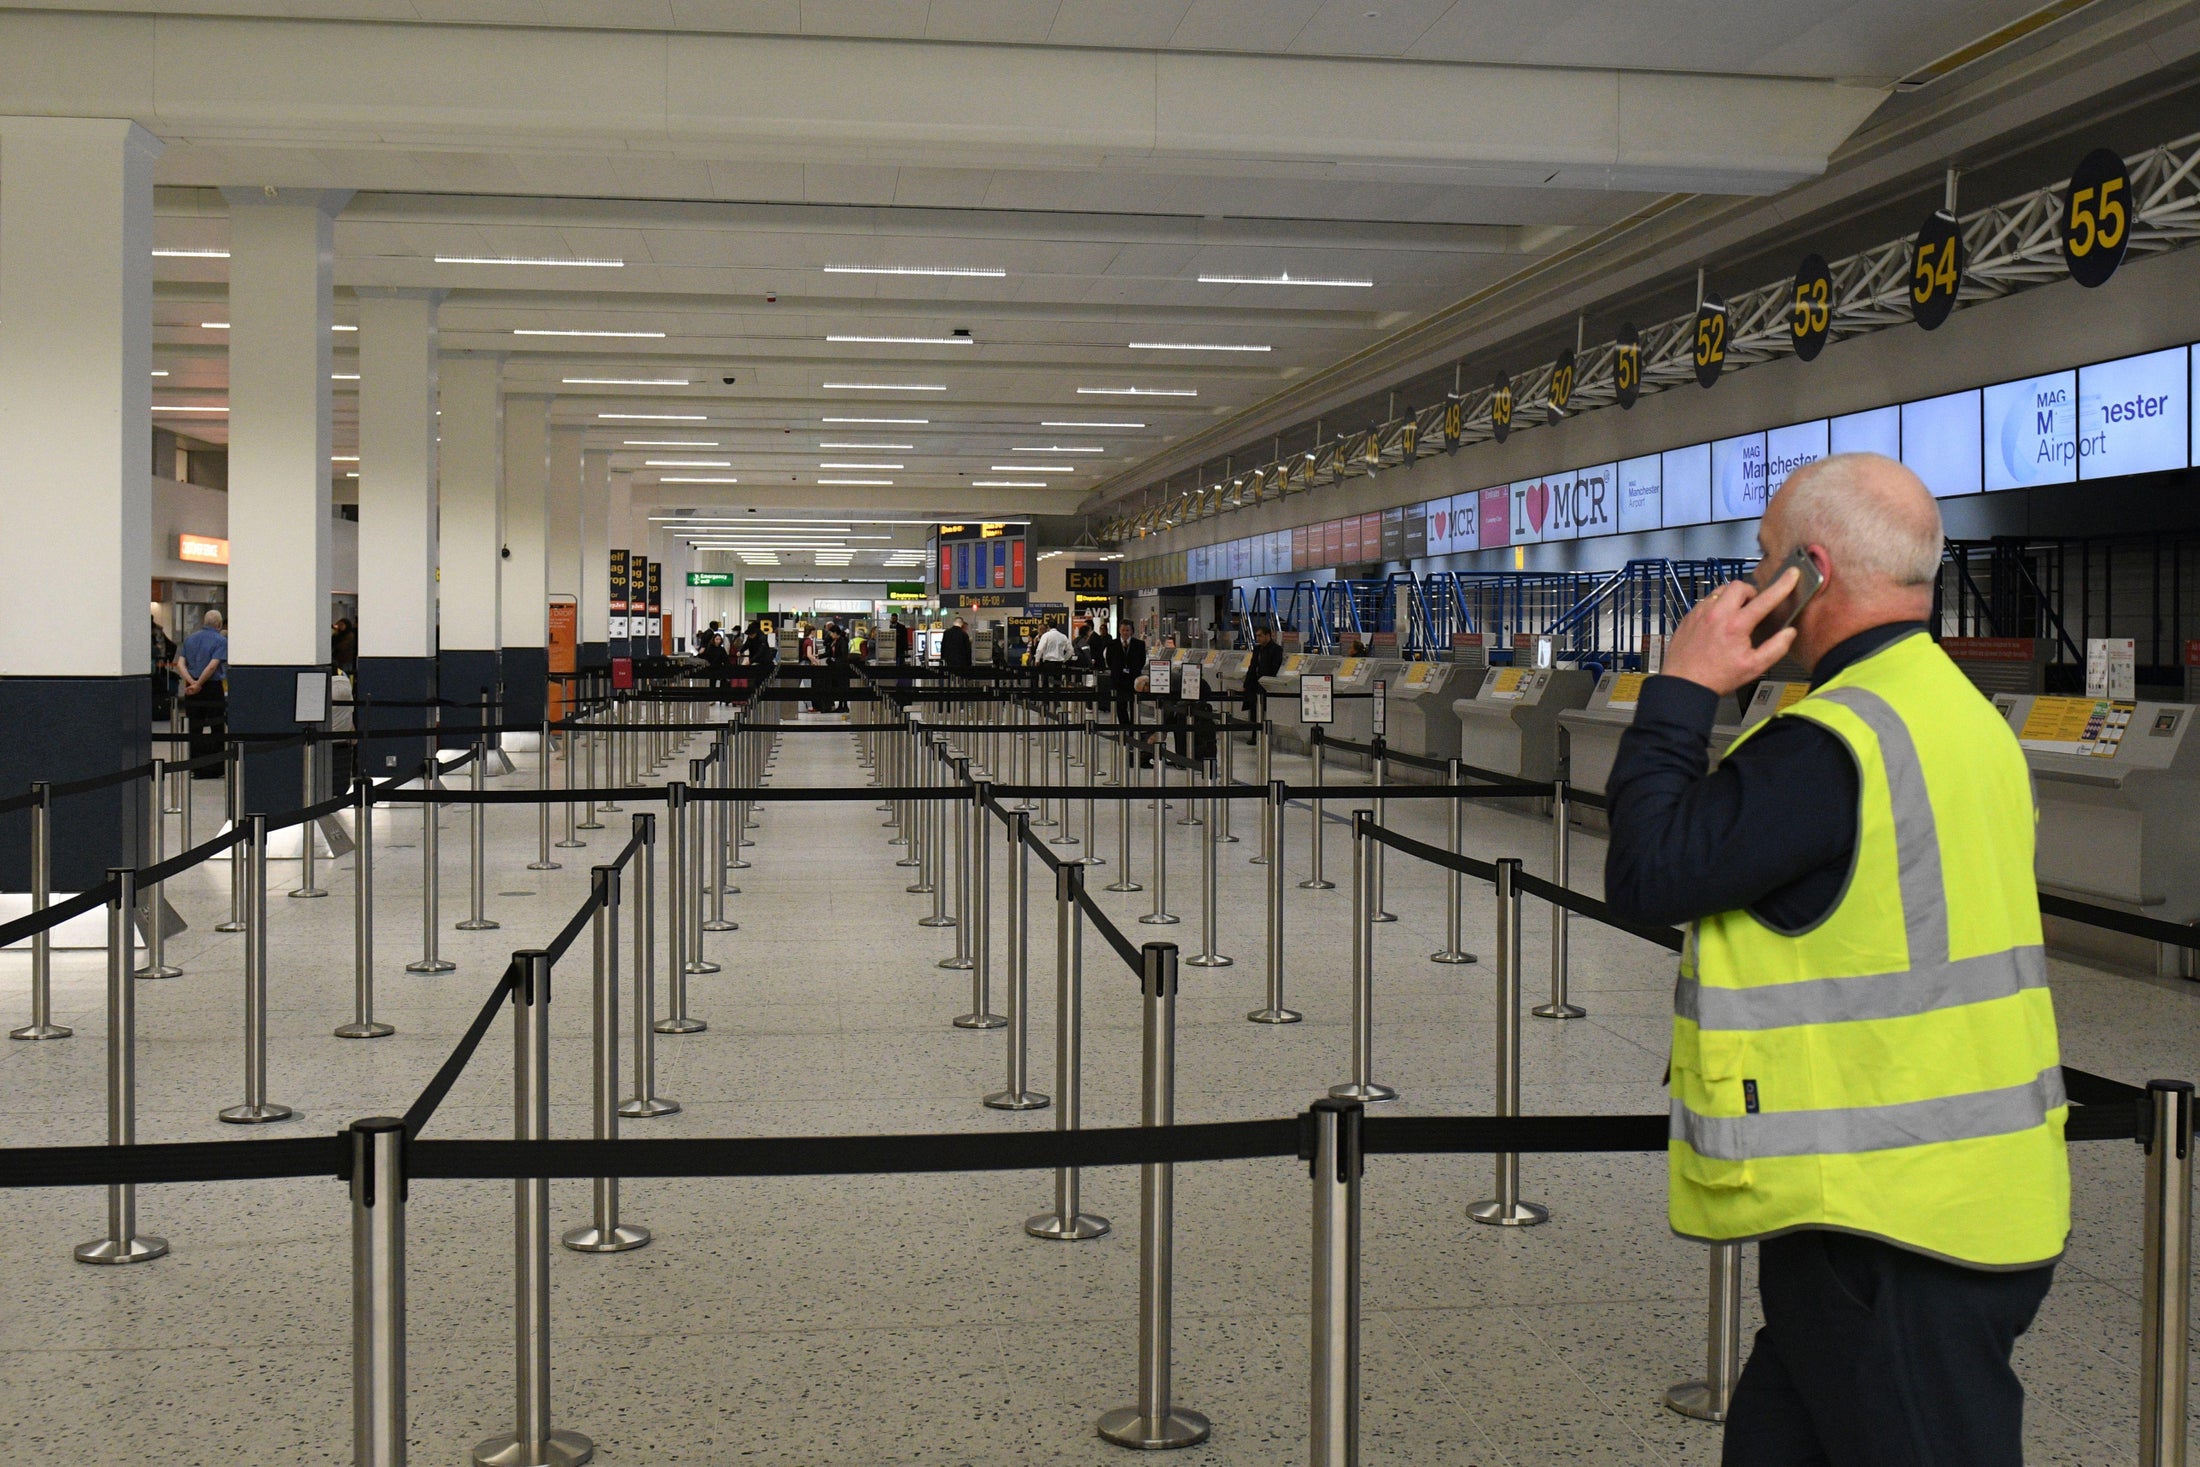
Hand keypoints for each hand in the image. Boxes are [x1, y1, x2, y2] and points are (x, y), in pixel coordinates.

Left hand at [1662, 569, 1799, 695]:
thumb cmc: (1719, 677)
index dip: (1782, 585)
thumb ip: (1776, 648)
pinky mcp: (1689, 616)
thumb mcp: (1754, 668)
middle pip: (1739, 585)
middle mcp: (1717, 613)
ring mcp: (1700, 612)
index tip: (1792, 573)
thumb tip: (1789, 632)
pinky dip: (1717, 604)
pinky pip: (1707, 600)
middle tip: (1754, 607)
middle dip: (1751, 592)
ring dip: (1733, 596)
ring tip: (1736, 613)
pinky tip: (1719, 621)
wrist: (1684, 683)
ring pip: (1720, 590)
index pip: (1765, 599)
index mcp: (1736, 624)